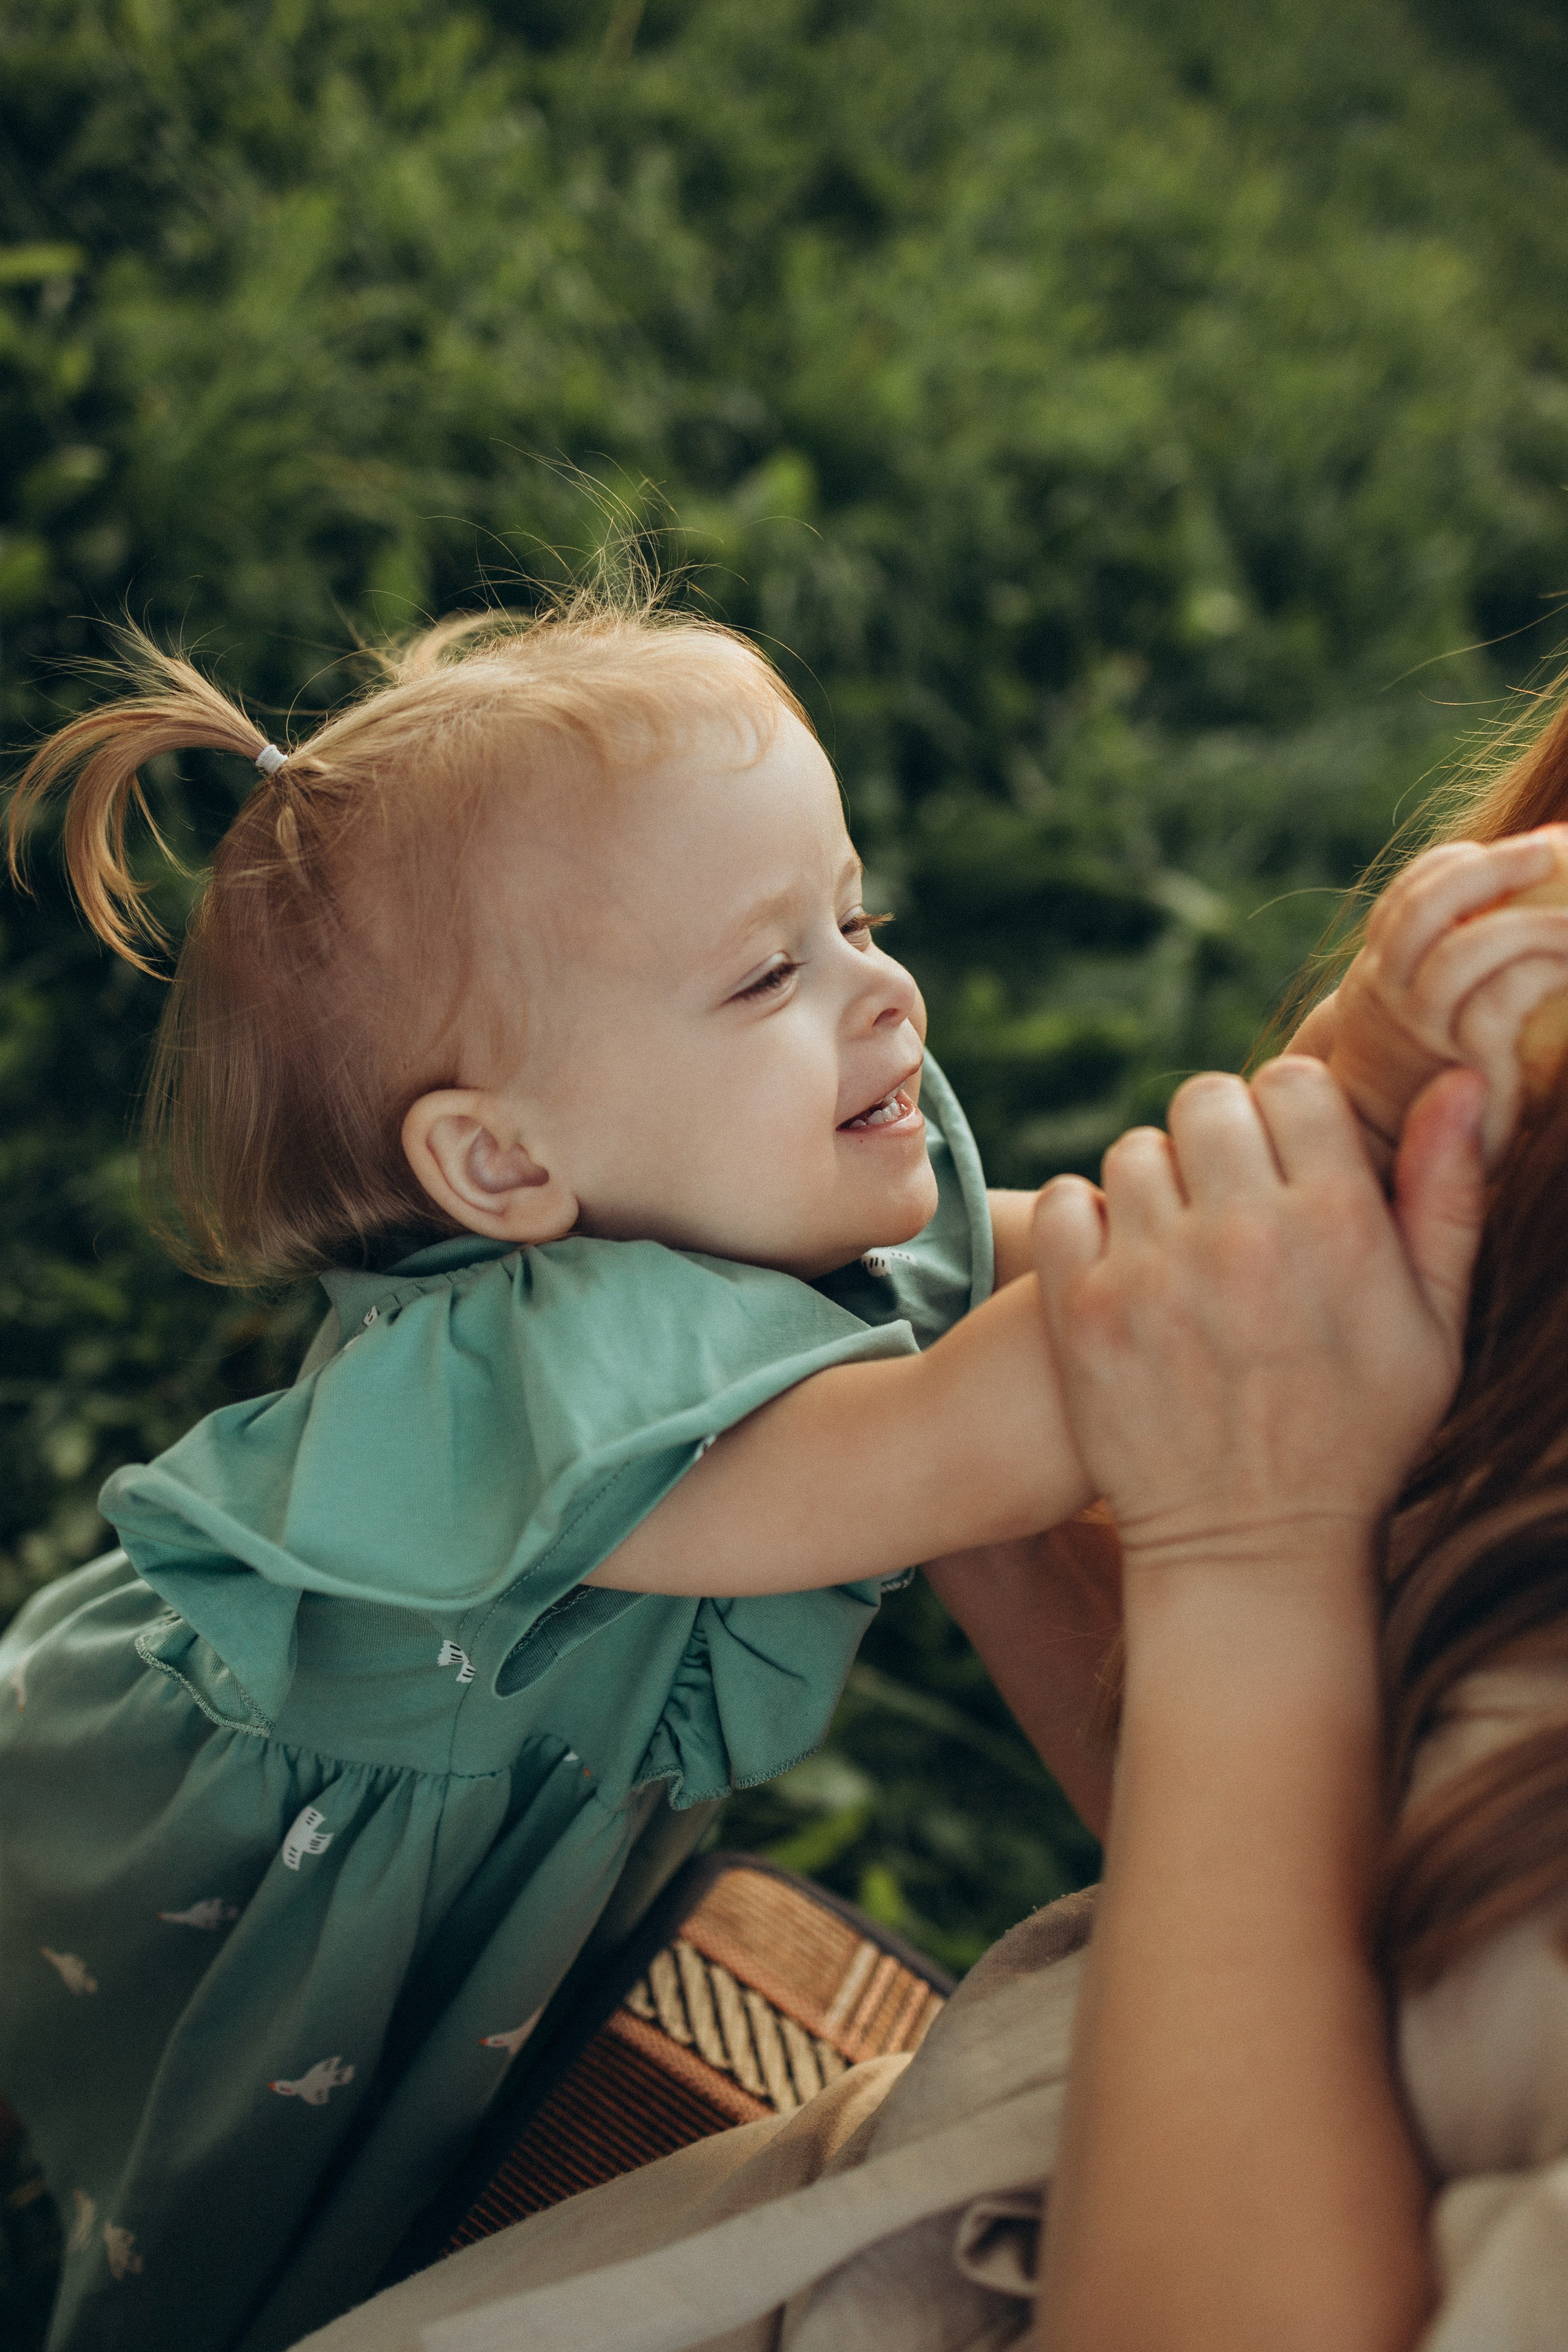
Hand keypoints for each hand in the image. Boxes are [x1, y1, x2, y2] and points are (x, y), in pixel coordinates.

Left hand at [1031, 1057, 1485, 1579]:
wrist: (1251, 1547)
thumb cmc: (1359, 1433)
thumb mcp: (1436, 1325)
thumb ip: (1447, 1194)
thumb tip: (1461, 1079)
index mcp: (1337, 1225)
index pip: (1293, 1082)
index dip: (1293, 1112)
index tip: (1293, 1160)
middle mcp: (1242, 1237)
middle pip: (1207, 1098)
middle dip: (1224, 1136)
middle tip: (1233, 1196)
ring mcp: (1153, 1273)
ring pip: (1134, 1148)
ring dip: (1157, 1183)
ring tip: (1182, 1241)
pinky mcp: (1083, 1310)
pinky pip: (1066, 1200)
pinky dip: (1087, 1220)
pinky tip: (1125, 1263)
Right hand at [1329, 829, 1567, 1166]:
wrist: (1392, 1167)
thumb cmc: (1422, 1085)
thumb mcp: (1418, 1015)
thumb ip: (1443, 967)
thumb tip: (1515, 898)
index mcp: (1375, 974)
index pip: (1412, 893)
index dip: (1465, 861)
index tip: (1523, 852)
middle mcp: (1387, 993)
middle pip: (1431, 902)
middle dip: (1495, 866)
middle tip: (1551, 851)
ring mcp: (1422, 1028)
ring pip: (1471, 946)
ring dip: (1536, 921)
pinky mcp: (1462, 1062)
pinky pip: (1505, 995)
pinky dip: (1546, 969)